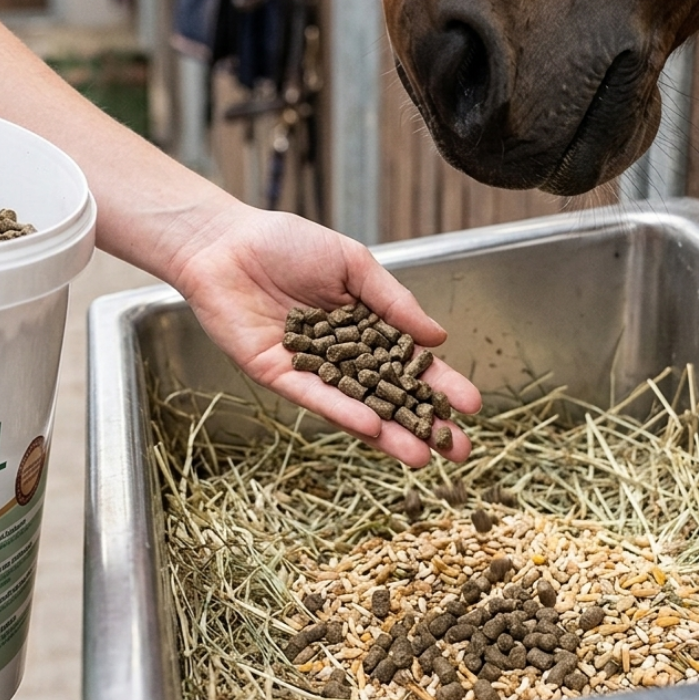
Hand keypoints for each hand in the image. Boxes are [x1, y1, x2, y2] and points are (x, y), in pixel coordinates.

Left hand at [171, 205, 481, 467]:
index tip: (472, 405)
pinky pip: (316, 397)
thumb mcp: (353, 264)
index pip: (409, 362)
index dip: (440, 383)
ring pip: (356, 406)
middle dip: (423, 423)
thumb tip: (436, 336)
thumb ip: (393, 301)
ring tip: (422, 456)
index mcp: (363, 325)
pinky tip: (372, 429)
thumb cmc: (287, 244)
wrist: (227, 244)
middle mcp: (341, 354)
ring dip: (388, 433)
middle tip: (458, 449)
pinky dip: (343, 411)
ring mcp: (312, 369)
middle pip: (389, 394)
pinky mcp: (279, 375)